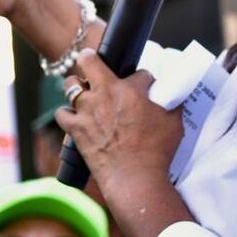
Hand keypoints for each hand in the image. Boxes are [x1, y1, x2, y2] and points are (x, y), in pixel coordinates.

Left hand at [55, 49, 183, 194]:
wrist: (134, 178)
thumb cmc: (156, 152)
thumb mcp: (174, 123)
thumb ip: (171, 105)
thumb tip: (171, 97)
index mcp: (131, 89)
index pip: (139, 73)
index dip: (144, 80)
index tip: (145, 87)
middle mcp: (105, 94)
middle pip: (89, 61)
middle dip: (89, 58)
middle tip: (91, 60)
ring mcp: (87, 110)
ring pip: (70, 85)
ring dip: (76, 86)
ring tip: (81, 90)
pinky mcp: (75, 129)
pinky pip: (62, 113)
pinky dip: (66, 114)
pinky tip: (73, 116)